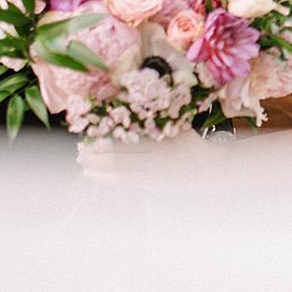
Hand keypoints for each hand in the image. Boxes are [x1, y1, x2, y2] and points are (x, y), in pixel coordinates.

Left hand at [74, 130, 210, 184]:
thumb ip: (156, 118)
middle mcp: (156, 154)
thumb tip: (125, 104)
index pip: (126, 136)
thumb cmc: (191, 144)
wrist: (212, 170)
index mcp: (161, 135)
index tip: (88, 133)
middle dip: (96, 152)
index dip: (104, 135)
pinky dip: (108, 180)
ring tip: (83, 164)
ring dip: (98, 167)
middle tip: (80, 150)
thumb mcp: (177, 125)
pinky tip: (94, 177)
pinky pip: (126, 183)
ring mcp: (155, 172)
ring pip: (120, 169)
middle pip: (119, 153)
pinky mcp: (155, 187)